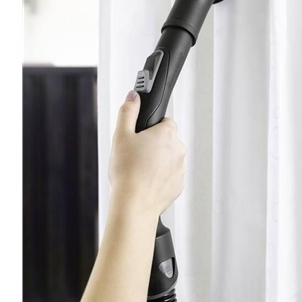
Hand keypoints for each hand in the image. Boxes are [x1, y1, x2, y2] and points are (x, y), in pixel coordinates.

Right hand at [108, 90, 186, 217]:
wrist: (134, 205)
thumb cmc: (127, 173)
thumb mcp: (121, 136)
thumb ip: (128, 112)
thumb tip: (133, 97)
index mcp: (167, 133)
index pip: (165, 121)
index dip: (150, 128)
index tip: (140, 136)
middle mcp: (179, 149)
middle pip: (167, 140)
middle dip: (154, 145)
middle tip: (136, 154)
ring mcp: (181, 168)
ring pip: (169, 158)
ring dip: (158, 161)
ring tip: (139, 170)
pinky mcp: (179, 185)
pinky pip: (170, 175)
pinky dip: (160, 177)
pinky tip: (145, 182)